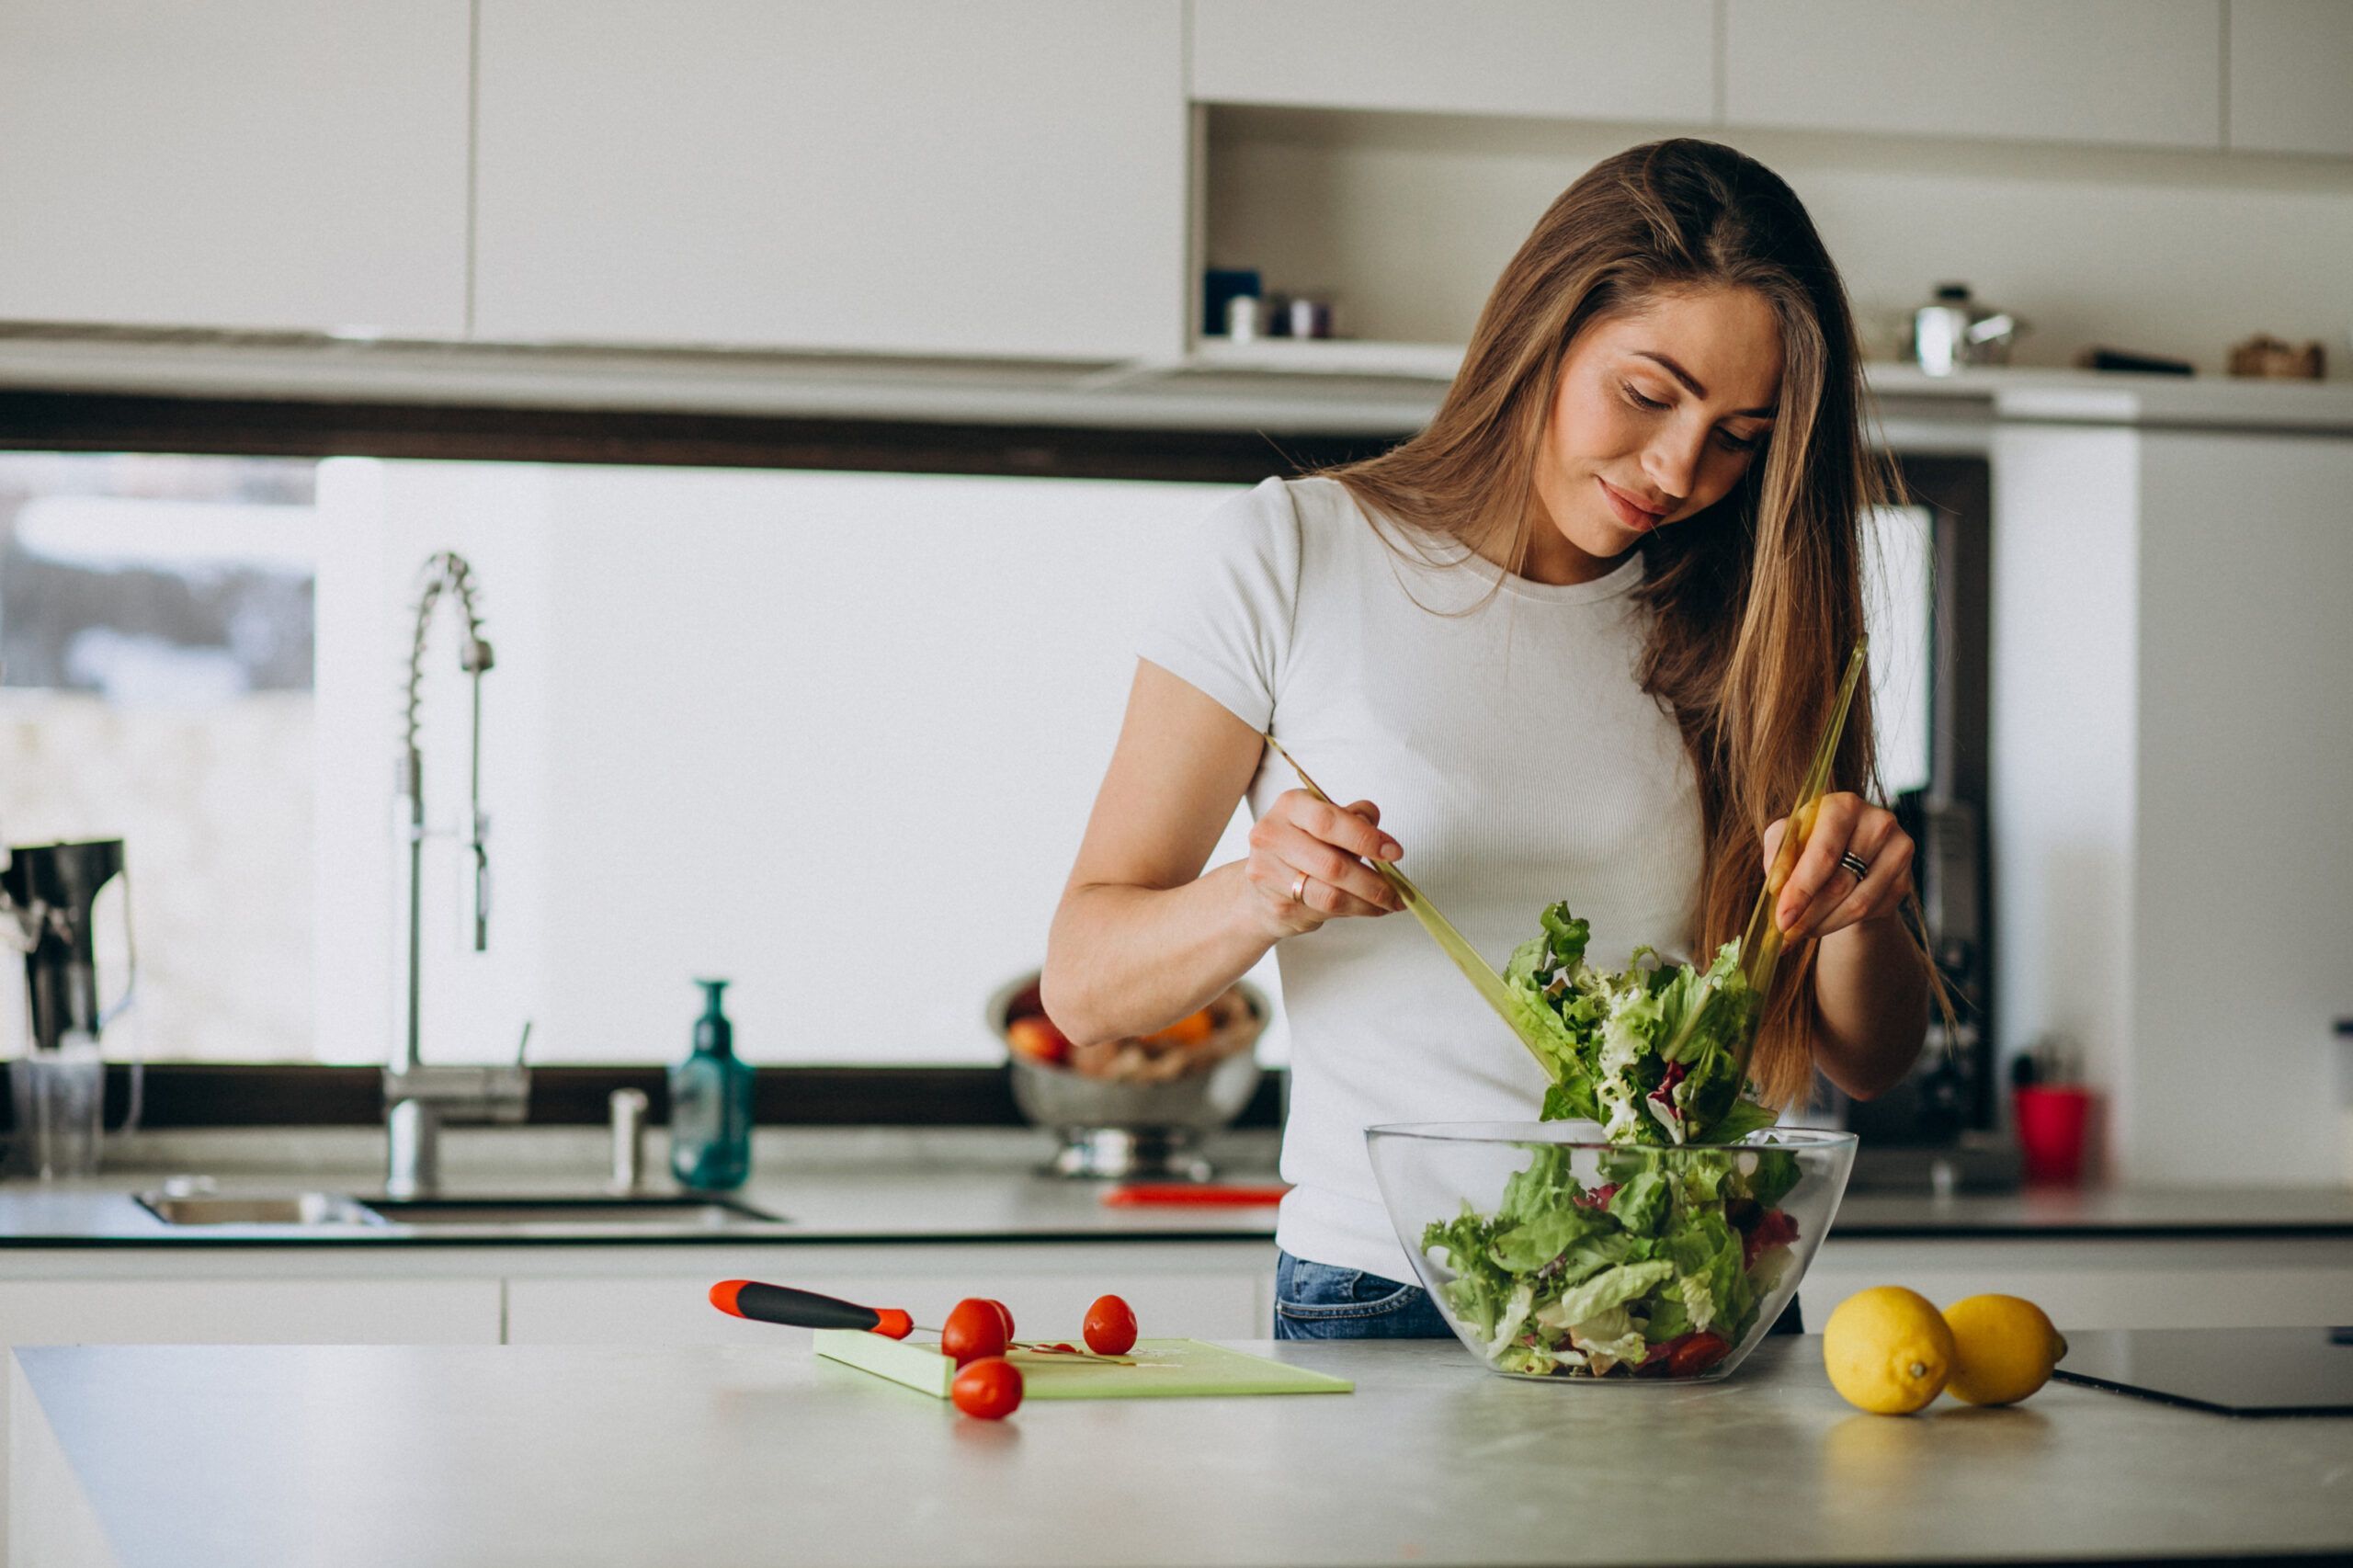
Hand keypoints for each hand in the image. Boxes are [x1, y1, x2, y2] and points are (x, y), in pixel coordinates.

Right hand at [1243, 789, 1403, 936]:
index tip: (1394, 852)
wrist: (1261, 886)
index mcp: (1290, 806)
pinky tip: (1367, 907)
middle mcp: (1272, 837)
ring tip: (1389, 902)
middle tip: (1397, 890)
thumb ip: (1351, 819)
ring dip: (1367, 903)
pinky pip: (1324, 912)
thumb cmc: (1301, 846)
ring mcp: (1269, 874)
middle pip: (1331, 864)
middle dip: (1373, 881)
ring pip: (1330, 895)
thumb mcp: (1325, 821)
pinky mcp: (1276, 906)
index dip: (1365, 838)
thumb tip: (1376, 827)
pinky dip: (1353, 911)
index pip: (1329, 821)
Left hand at [1763, 792, 1913, 941]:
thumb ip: (1778, 856)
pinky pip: (1871, 912)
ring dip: (1823, 924)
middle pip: (1840, 883)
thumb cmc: (1812, 840)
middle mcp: (1878, 823)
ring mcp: (1898, 851)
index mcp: (1844, 806)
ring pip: (1857, 904)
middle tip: (1786, 933)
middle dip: (1808, 914)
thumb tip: (1776, 888)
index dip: (1801, 889)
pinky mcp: (1904, 879)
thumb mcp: (1787, 839)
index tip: (1781, 919)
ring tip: (1799, 931)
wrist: (1850, 851)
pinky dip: (1840, 923)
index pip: (1823, 855)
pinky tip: (1821, 924)